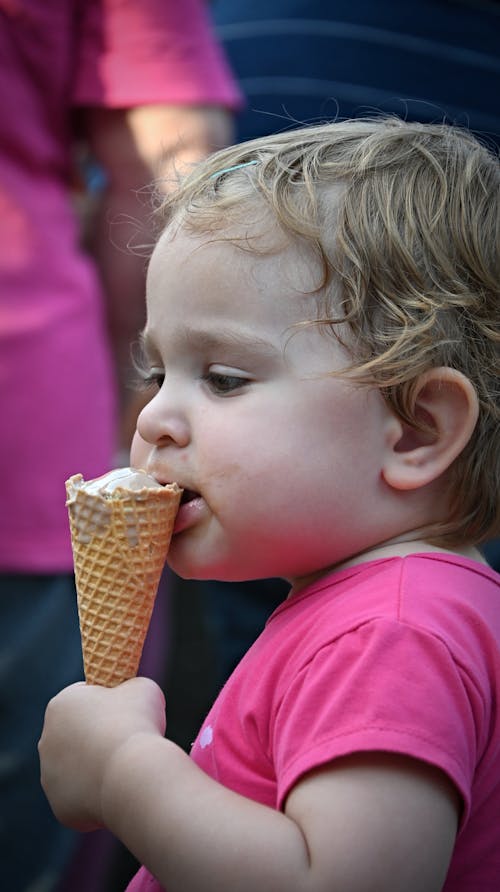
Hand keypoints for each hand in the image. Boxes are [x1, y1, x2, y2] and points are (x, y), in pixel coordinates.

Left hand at [38, 677, 165, 829]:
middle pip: (76, 733)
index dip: (107, 702)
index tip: (126, 710)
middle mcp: (47, 739)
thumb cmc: (137, 724)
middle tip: (127, 740)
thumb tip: (132, 692)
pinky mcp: (60, 806)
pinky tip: (117, 790)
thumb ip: (130, 687)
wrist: (134, 776)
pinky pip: (82, 798)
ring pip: (77, 767)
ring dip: (96, 766)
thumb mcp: (142, 688)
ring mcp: (49, 776)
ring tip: (124, 767)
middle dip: (97, 736)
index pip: (83, 697)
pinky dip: (98, 795)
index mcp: (60, 704)